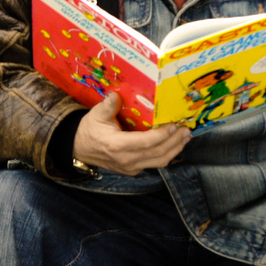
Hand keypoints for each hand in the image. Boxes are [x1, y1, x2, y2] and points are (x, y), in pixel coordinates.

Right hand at [71, 93, 192, 175]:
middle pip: (158, 153)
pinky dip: (166, 155)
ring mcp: (130, 167)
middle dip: (175, 142)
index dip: (162, 135)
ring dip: (175, 150)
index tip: (173, 125)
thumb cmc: (89, 130)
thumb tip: (115, 95)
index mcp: (117, 145)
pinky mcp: (132, 170)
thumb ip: (107, 105)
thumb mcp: (95, 115)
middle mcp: (126, 160)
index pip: (146, 143)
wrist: (78, 149)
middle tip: (186, 130)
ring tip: (185, 138)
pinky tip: (173, 145)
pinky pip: (153, 164)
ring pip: (159, 162)